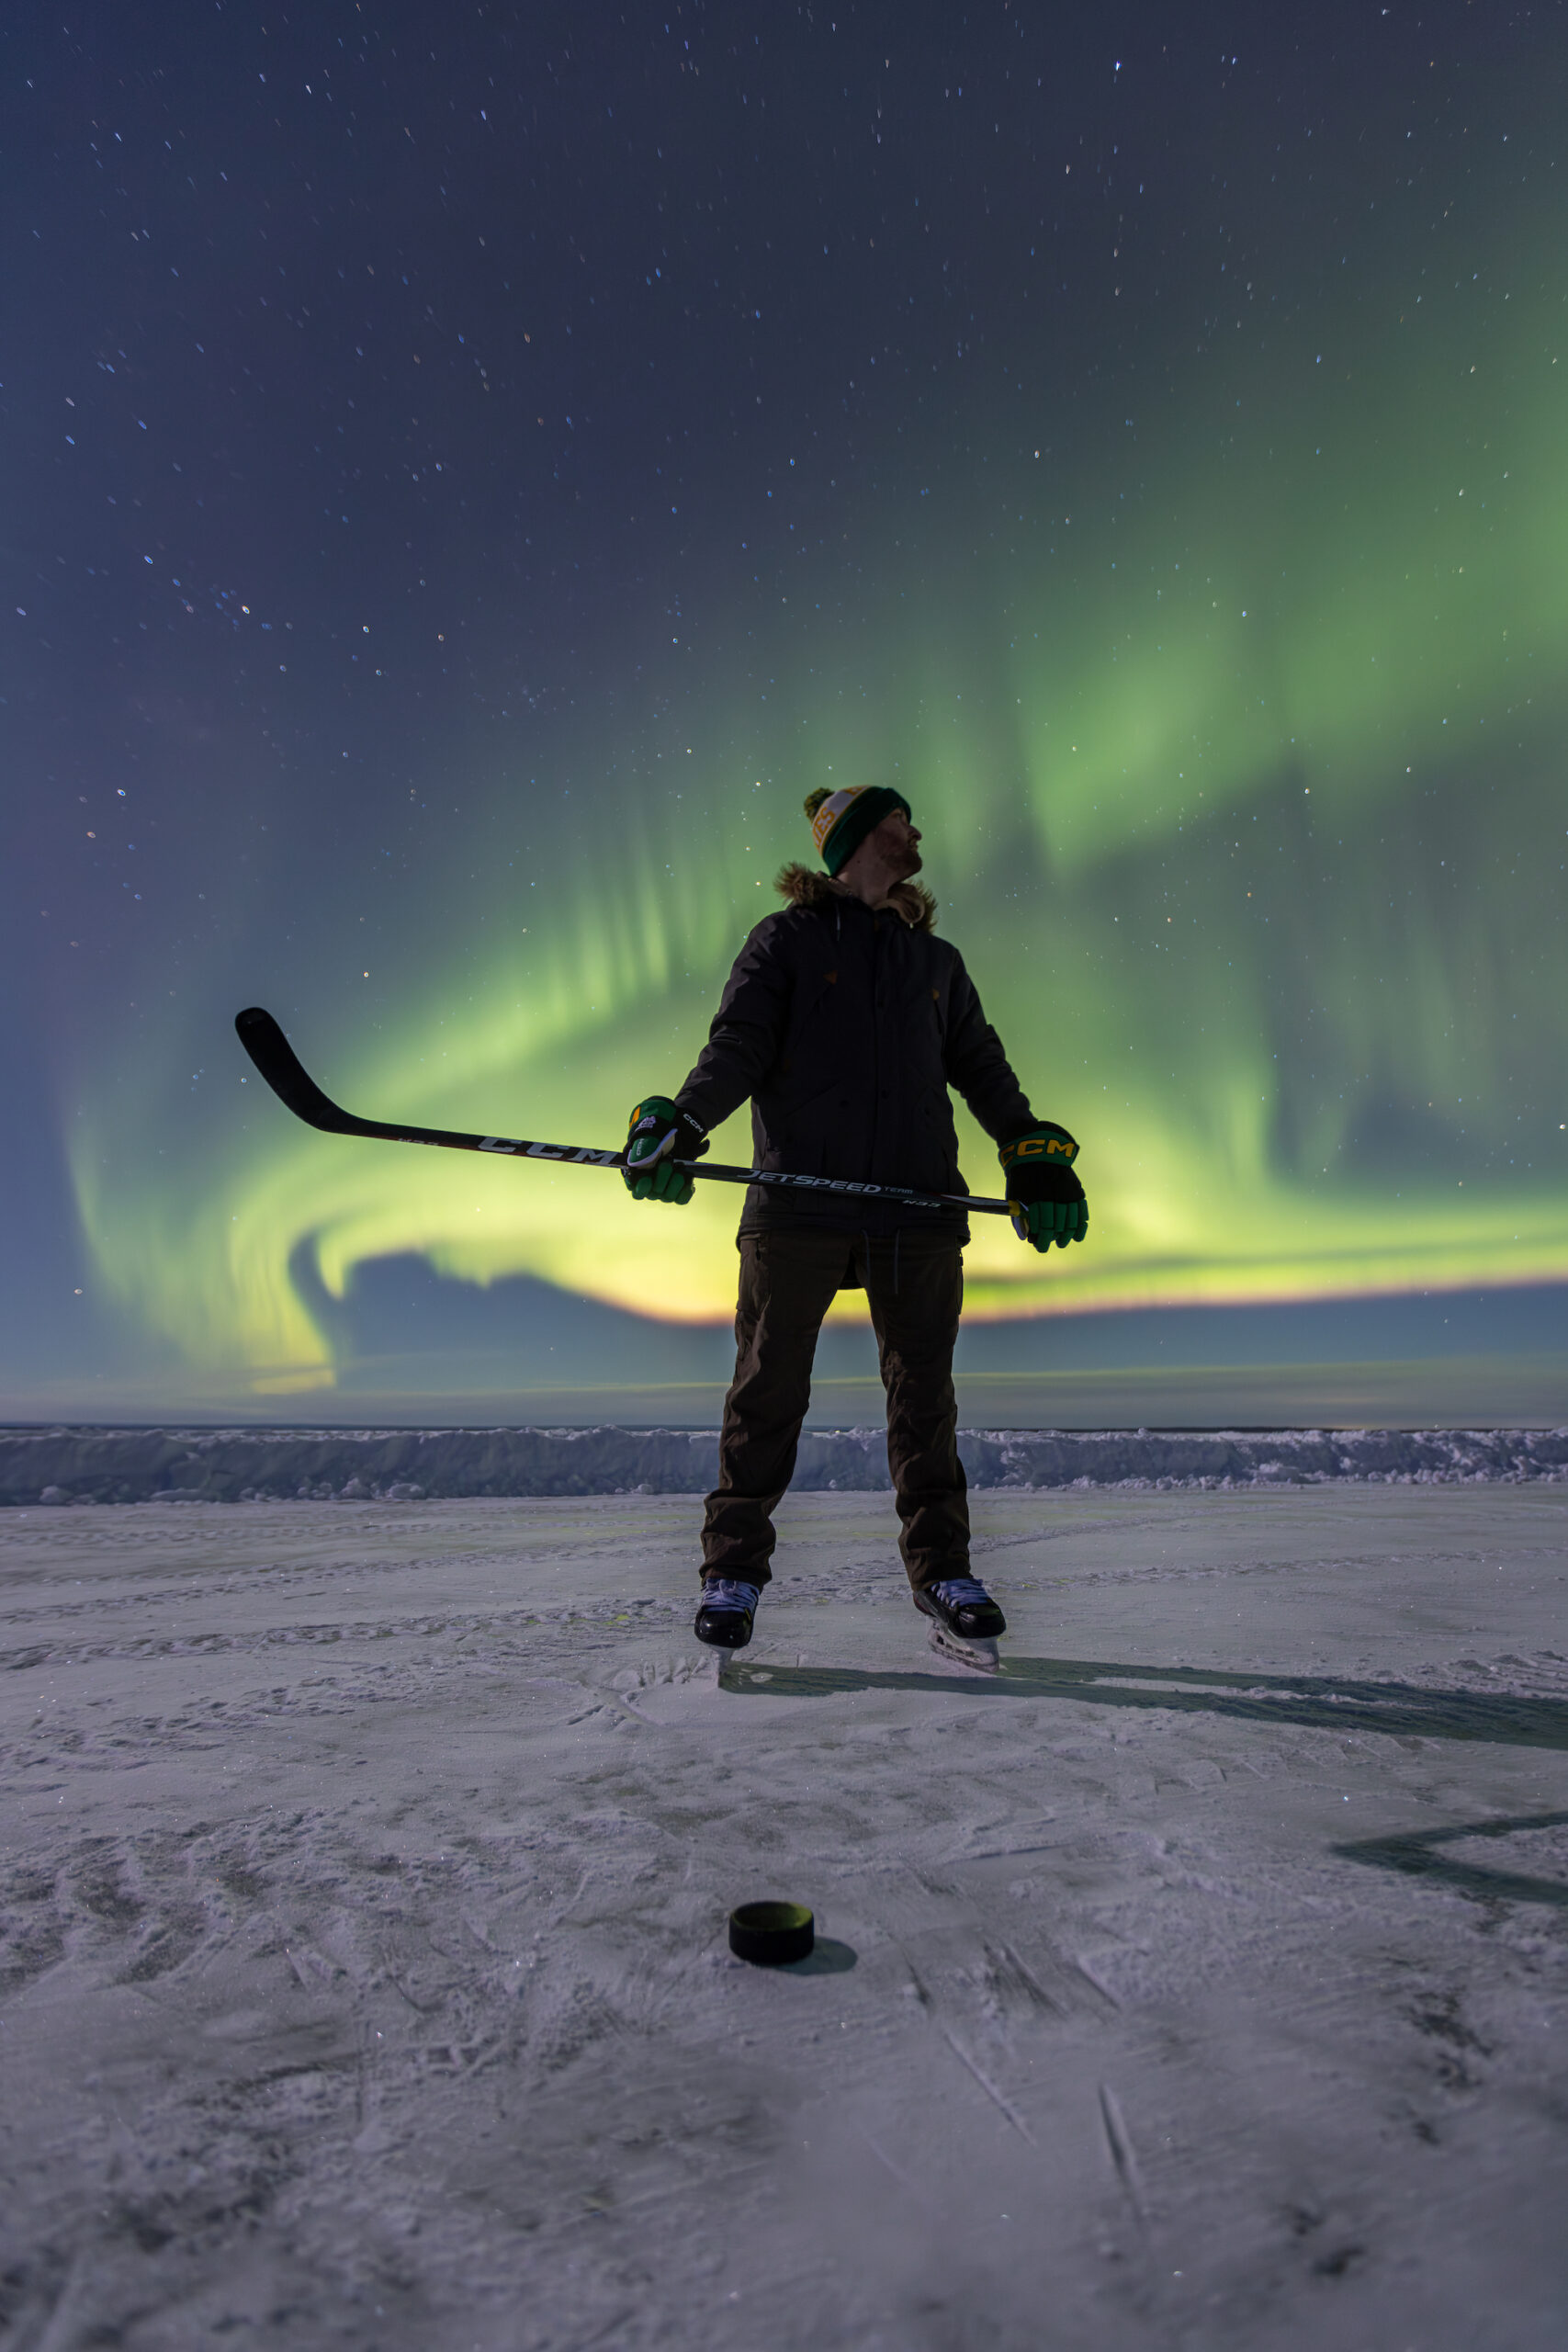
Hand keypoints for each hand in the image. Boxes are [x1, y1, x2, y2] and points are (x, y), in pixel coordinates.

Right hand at [622, 1095, 708, 1202]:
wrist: (672, 1134)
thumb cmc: (655, 1137)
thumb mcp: (647, 1138)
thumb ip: (642, 1149)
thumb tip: (640, 1162)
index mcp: (638, 1178)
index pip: (637, 1192)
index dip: (642, 1188)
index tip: (648, 1180)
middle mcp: (651, 1188)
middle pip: (654, 1194)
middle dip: (662, 1177)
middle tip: (667, 1162)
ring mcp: (665, 1190)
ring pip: (668, 1197)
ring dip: (675, 1182)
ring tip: (679, 1167)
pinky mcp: (679, 1190)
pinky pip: (682, 1199)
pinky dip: (686, 1190)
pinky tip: (688, 1178)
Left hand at [999, 1124, 1087, 1249]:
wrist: (1035, 1148)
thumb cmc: (1021, 1175)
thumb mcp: (1014, 1193)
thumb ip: (1019, 1215)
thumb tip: (1025, 1237)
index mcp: (1036, 1198)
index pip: (1042, 1226)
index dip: (1041, 1239)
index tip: (1039, 1247)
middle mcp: (1053, 1196)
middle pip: (1057, 1225)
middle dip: (1053, 1239)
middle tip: (1048, 1246)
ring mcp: (1066, 1191)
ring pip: (1071, 1220)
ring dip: (1067, 1234)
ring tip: (1063, 1242)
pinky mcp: (1075, 1187)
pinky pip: (1081, 1209)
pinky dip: (1081, 1223)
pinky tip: (1078, 1234)